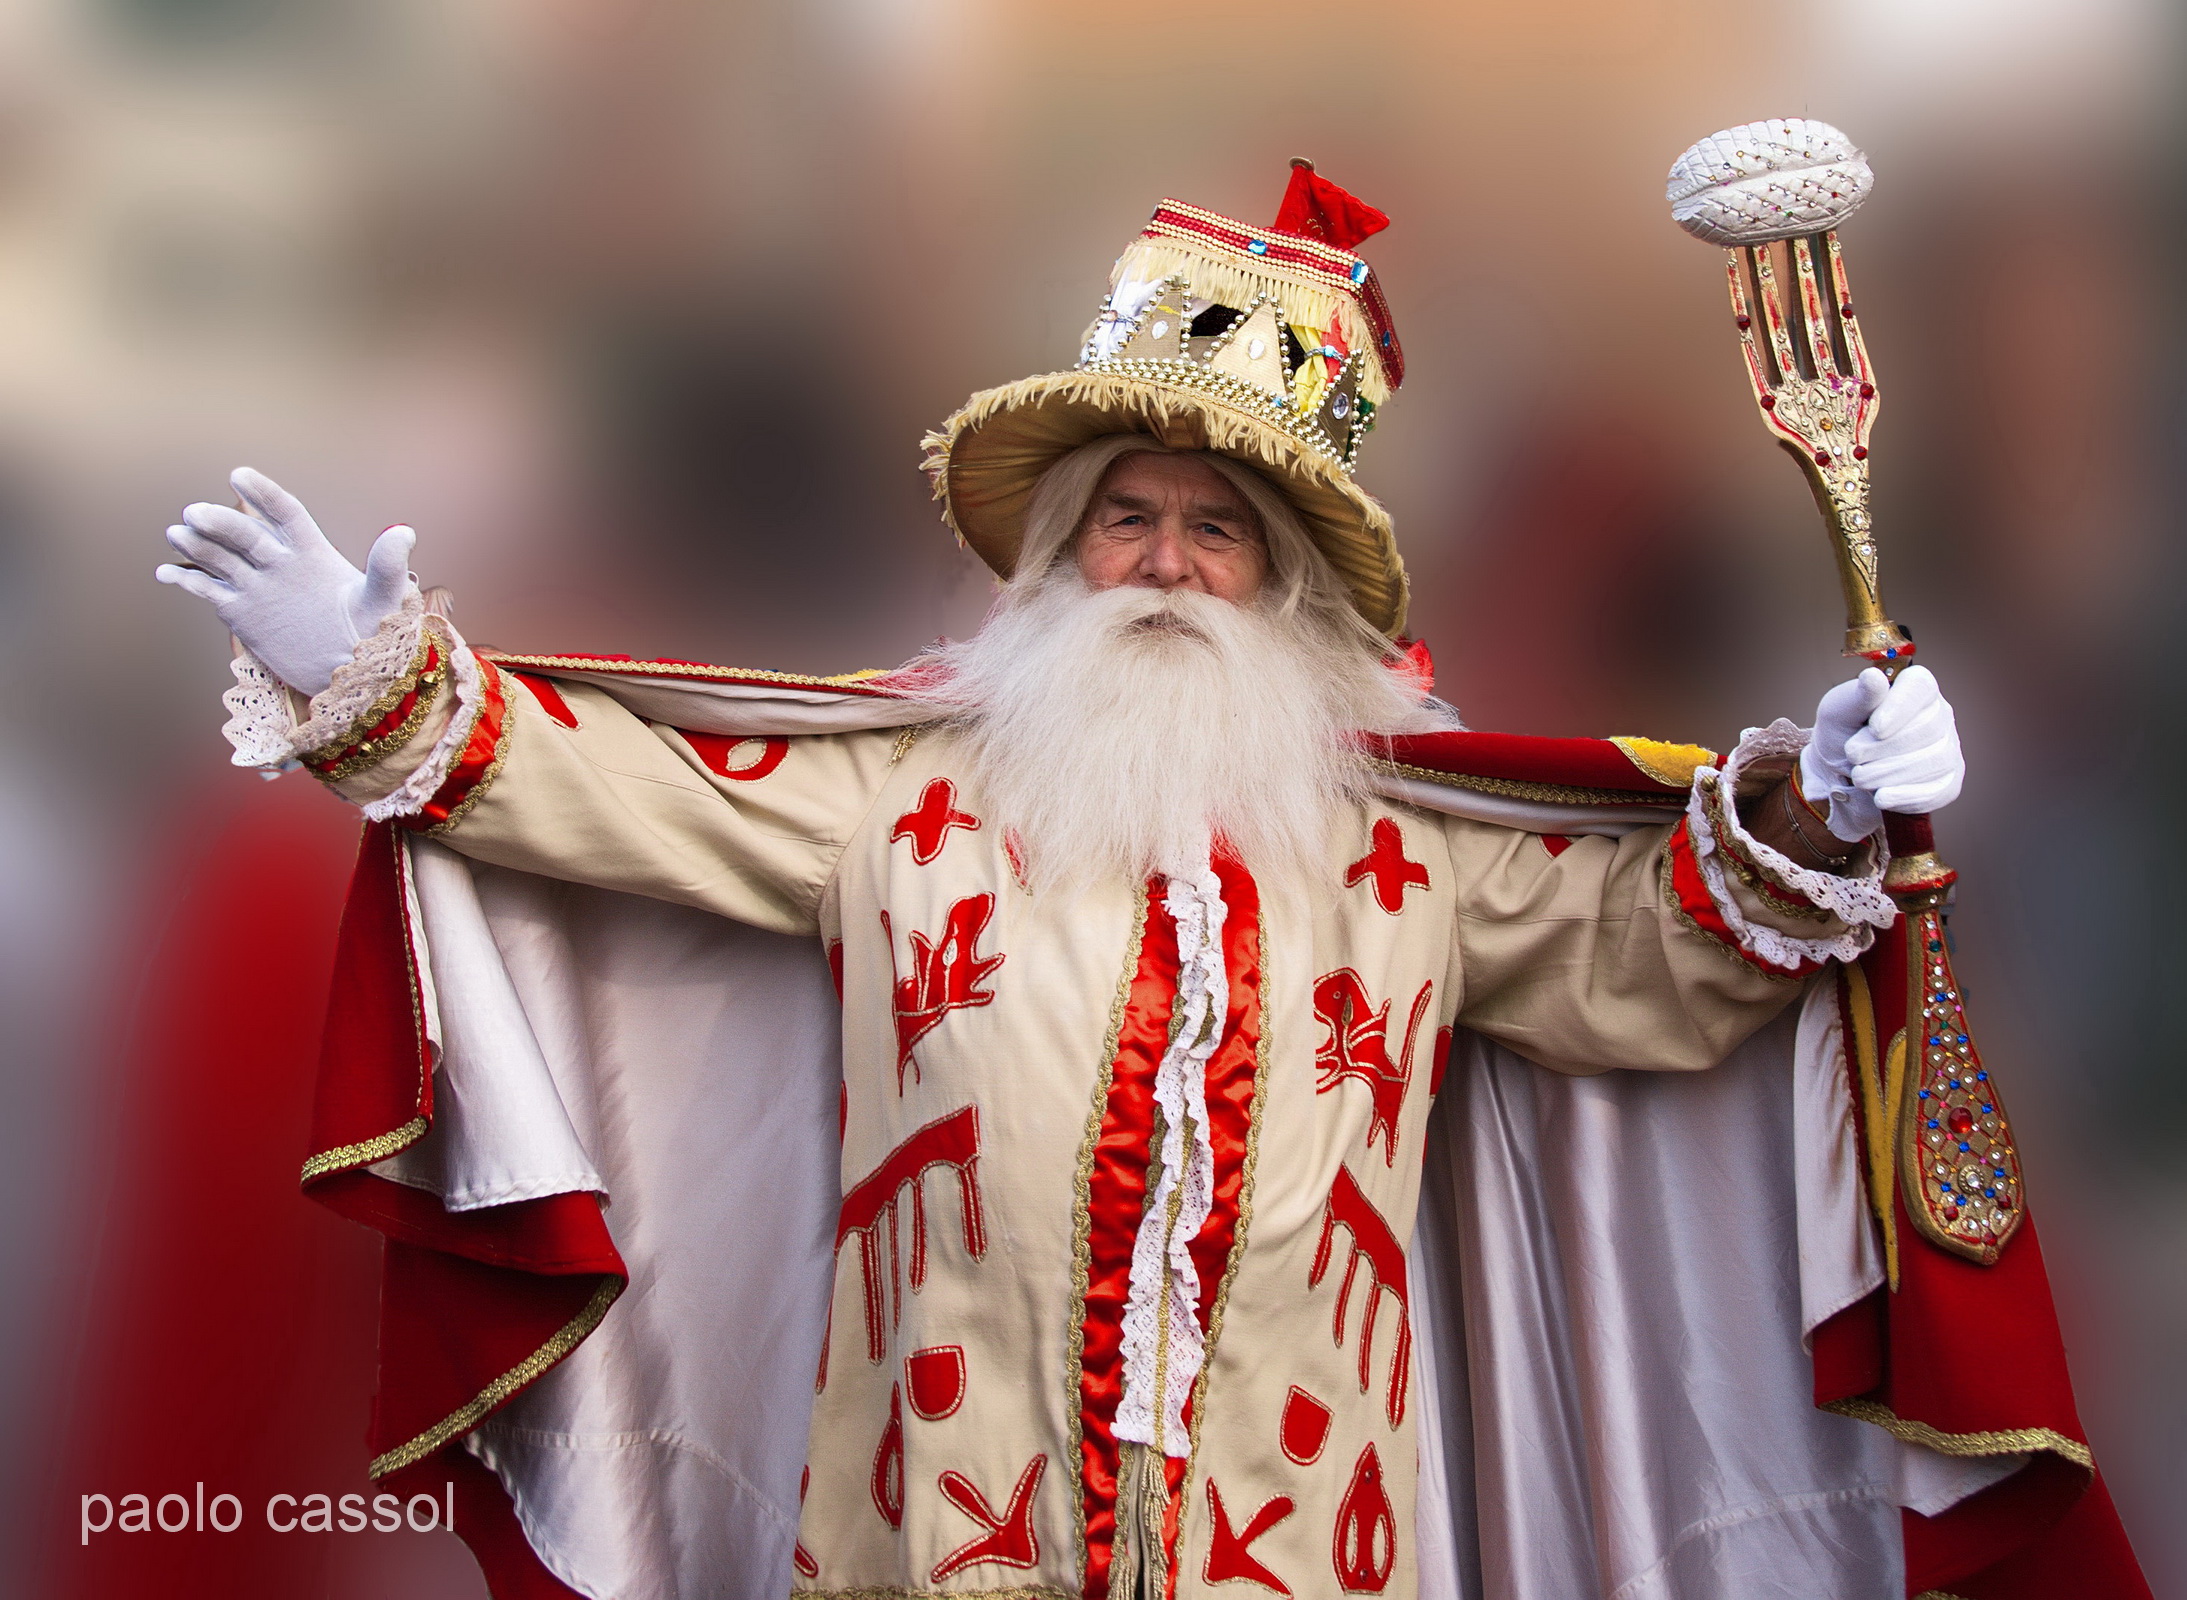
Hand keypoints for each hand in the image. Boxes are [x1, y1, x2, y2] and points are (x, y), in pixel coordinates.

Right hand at [155, 468, 415, 695]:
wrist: (353, 673)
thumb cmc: (376, 632)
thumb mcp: (385, 599)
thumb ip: (388, 566)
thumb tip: (405, 531)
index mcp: (312, 550)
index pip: (285, 513)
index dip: (264, 495)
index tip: (239, 476)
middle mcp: (279, 562)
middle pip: (245, 534)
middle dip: (221, 522)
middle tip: (196, 514)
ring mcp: (257, 586)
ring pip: (220, 557)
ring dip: (198, 545)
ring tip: (178, 534)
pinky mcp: (242, 612)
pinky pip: (208, 591)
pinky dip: (187, 581)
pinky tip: (167, 573)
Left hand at [1799, 665, 1963, 841]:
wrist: (1840, 769)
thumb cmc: (1842, 730)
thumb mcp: (1839, 710)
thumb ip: (1858, 696)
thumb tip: (1873, 677)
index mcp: (1915, 687)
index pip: (1921, 688)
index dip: (1900, 708)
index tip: (1875, 728)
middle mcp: (1939, 714)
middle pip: (1928, 729)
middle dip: (1883, 748)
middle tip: (1852, 755)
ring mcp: (1948, 748)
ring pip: (1935, 761)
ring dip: (1890, 773)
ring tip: (1859, 776)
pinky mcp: (1947, 781)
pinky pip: (1939, 791)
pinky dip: (1906, 797)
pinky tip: (1881, 798)